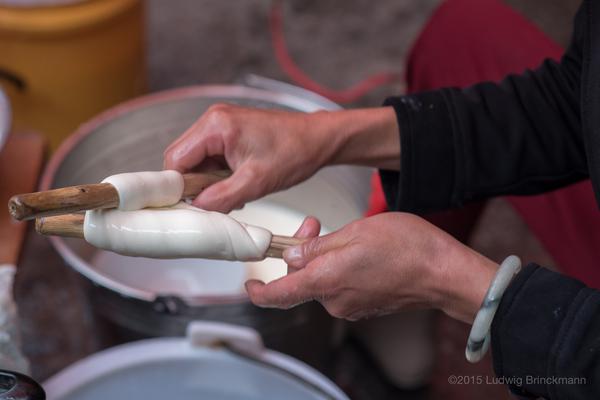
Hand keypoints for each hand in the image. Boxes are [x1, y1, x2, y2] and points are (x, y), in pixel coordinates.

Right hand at [164, 104, 398, 211]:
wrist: (319, 139)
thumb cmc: (295, 152)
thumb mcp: (256, 182)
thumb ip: (221, 197)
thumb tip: (195, 210)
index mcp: (215, 126)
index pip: (175, 160)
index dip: (178, 188)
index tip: (187, 208)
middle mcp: (212, 120)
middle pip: (181, 160)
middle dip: (195, 186)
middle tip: (215, 203)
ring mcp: (220, 125)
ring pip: (196, 162)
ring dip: (208, 183)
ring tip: (235, 193)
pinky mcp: (229, 133)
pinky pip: (211, 159)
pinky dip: (219, 176)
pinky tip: (238, 185)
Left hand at [245, 213, 497, 323]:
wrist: (444, 271)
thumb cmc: (407, 248)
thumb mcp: (354, 233)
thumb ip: (317, 248)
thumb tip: (292, 256)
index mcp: (326, 282)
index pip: (278, 296)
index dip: (258, 291)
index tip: (250, 283)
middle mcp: (335, 300)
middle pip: (301, 280)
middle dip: (301, 252)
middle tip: (314, 225)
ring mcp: (351, 306)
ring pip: (321, 281)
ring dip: (322, 258)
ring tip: (343, 233)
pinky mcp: (365, 305)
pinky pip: (340, 286)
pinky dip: (338, 269)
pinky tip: (356, 250)